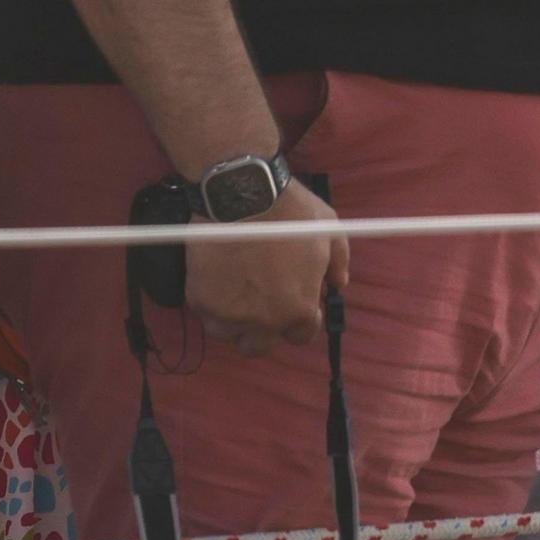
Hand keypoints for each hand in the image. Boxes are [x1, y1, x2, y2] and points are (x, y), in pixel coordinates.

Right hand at [188, 181, 348, 356]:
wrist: (243, 194)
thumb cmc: (290, 212)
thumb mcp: (329, 231)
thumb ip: (338, 263)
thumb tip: (338, 284)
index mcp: (298, 311)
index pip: (301, 335)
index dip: (298, 318)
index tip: (292, 301)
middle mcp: (264, 323)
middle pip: (260, 345)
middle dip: (263, 329)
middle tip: (261, 303)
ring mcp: (229, 316)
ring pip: (229, 333)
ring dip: (234, 319)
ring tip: (236, 289)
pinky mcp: (201, 302)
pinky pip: (207, 312)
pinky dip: (212, 301)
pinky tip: (218, 278)